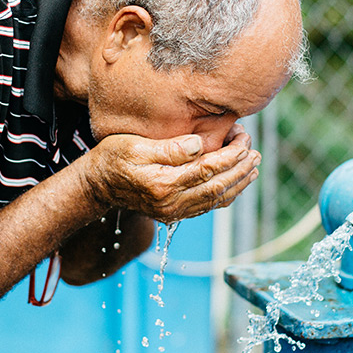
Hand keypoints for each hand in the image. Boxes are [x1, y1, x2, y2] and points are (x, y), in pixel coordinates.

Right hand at [80, 124, 259, 224]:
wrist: (96, 185)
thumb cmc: (112, 158)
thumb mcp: (134, 146)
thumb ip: (168, 148)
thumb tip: (198, 144)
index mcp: (162, 184)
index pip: (208, 169)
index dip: (231, 154)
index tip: (244, 138)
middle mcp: (170, 203)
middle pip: (217, 186)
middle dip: (240, 168)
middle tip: (255, 151)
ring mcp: (173, 212)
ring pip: (215, 200)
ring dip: (238, 183)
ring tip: (254, 166)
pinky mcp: (173, 214)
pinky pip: (207, 207)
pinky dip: (225, 194)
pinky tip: (235, 182)